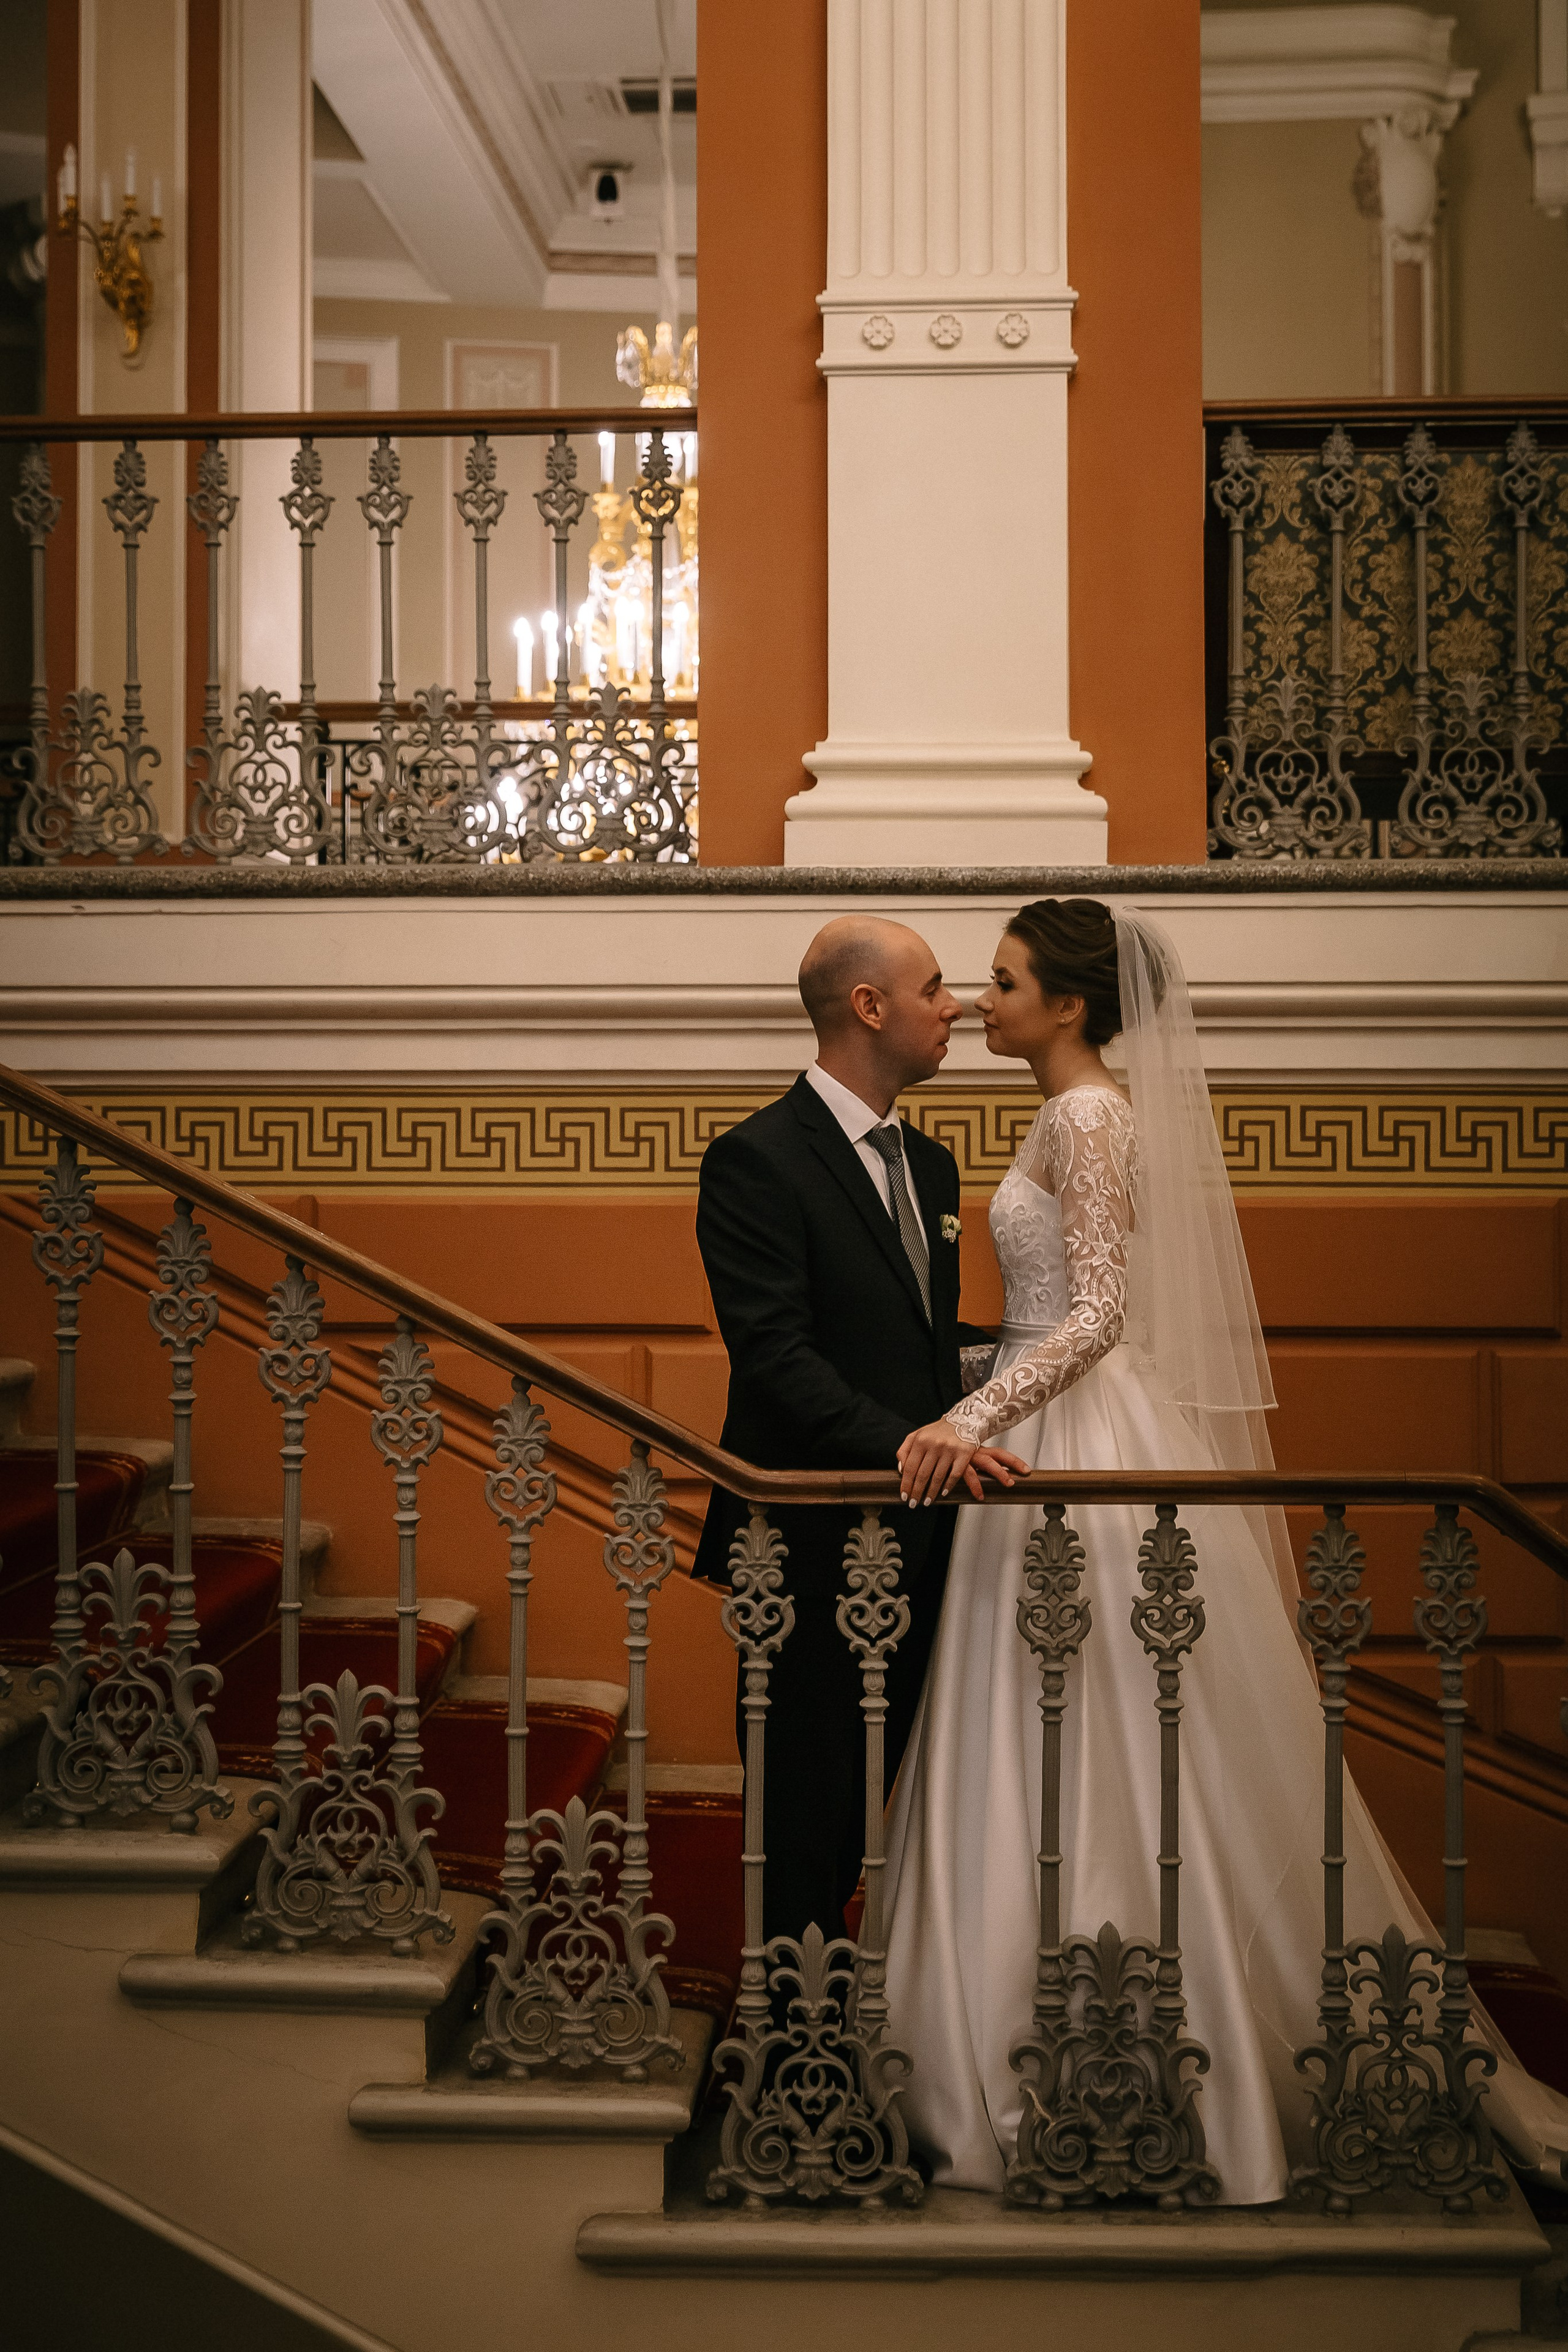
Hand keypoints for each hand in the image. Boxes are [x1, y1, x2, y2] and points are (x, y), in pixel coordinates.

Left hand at [896, 1419, 1029, 1506]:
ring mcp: (950, 1449)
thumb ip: (905, 1450)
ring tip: (927, 1502)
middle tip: (914, 1504)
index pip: (910, 1467)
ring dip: (931, 1492)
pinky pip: (955, 1474)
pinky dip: (948, 1486)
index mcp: (920, 1440)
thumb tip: (900, 1469)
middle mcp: (934, 1444)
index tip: (904, 1496)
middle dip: (917, 1492)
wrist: (963, 1420)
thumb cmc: (937, 1432)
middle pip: (923, 1474)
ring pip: (938, 1477)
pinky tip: (943, 1493)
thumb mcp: (917, 1435)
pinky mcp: (964, 1453)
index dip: (906, 1484)